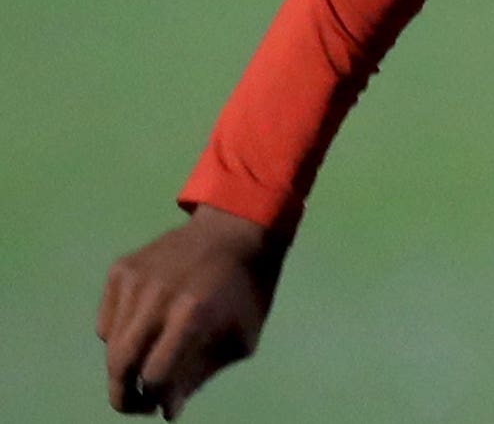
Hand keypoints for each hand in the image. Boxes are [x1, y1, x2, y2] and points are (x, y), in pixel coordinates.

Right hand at [97, 205, 286, 417]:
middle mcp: (157, 297)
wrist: (236, 228)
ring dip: (125, 366)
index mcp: (193, 314)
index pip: (156, 375)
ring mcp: (134, 280)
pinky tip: (145, 330)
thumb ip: (201, 375)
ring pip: (110, 344)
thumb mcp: (241, 337)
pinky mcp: (120, 269)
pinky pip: (106, 320)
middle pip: (120, 364)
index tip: (163, 408)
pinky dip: (119, 336)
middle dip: (124, 396)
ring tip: (147, 365)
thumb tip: (167, 410)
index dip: (157, 399)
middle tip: (138, 405)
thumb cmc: (246, 289)